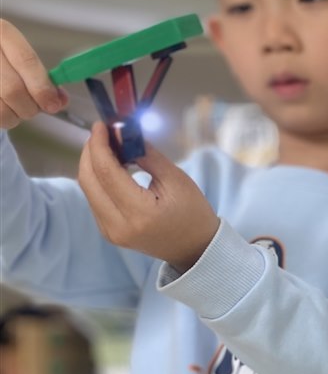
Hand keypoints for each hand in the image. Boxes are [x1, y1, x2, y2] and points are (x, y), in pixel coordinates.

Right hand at [0, 20, 68, 128]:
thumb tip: (60, 99)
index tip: (53, 104)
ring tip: (16, 108)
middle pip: (13, 89)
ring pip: (1, 108)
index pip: (26, 61)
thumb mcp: (20, 57)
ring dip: (15, 116)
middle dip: (30, 107)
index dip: (42, 87)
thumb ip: (42, 77)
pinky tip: (4, 108)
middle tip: (34, 108)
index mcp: (3, 32)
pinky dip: (3, 119)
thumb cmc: (3, 60)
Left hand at [78, 124, 218, 269]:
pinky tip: (110, 167)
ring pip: (88, 190)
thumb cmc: (192, 213)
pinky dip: (98, 179)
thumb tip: (122, 133)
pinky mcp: (108, 233)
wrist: (194, 248)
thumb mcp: (176, 179)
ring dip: (92, 164)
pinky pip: (94, 199)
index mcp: (140, 213)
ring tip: (108, 147)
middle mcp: (119, 226)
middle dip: (91, 152)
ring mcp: (110, 232)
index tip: (101, 125)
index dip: (100, 145)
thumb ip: (146, 155)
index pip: (106, 172)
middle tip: (102, 133)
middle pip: (89, 181)